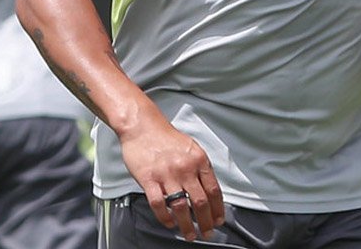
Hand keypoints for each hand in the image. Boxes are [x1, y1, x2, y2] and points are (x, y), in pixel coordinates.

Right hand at [119, 109, 224, 241]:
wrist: (141, 126)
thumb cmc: (165, 137)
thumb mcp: (191, 148)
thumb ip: (200, 168)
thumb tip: (209, 191)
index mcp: (198, 160)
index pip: (214, 191)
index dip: (218, 209)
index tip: (218, 220)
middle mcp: (184, 168)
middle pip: (200, 202)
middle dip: (206, 223)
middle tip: (207, 233)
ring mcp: (166, 174)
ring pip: (181, 207)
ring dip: (187, 225)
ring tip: (189, 234)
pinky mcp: (148, 178)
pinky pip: (159, 204)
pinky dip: (165, 217)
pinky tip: (169, 222)